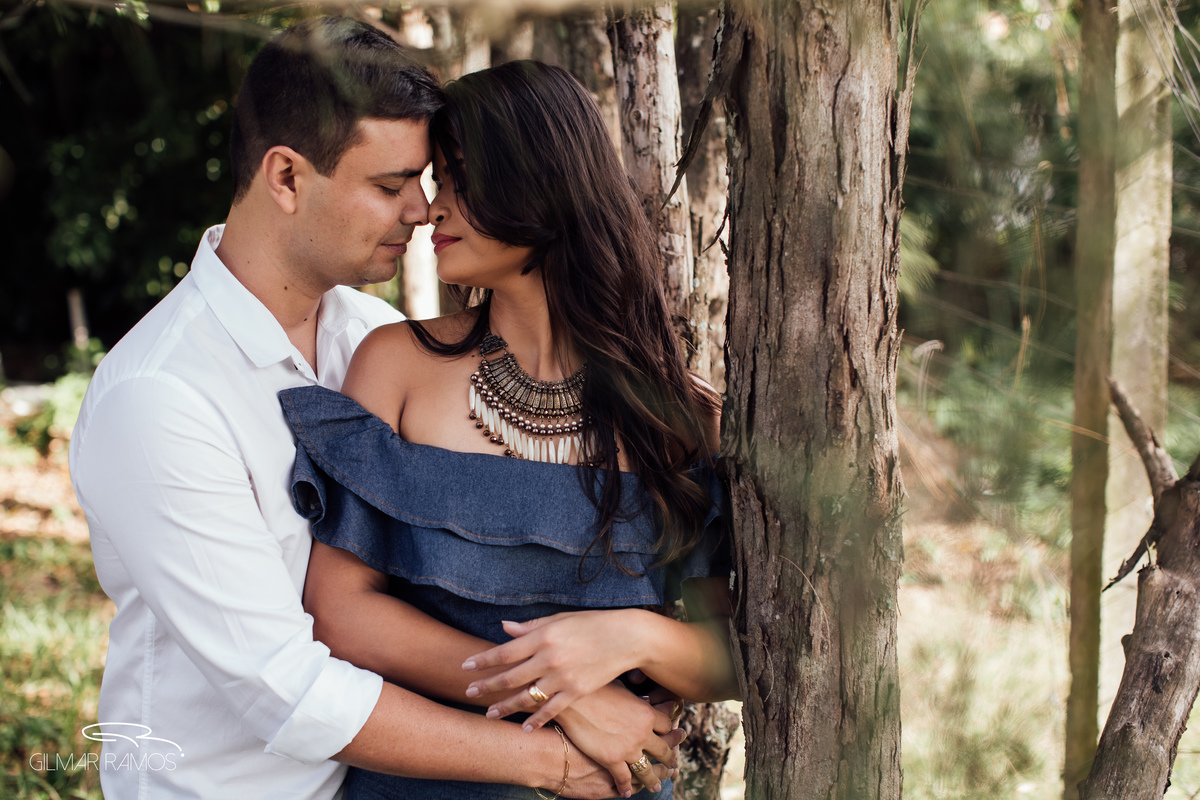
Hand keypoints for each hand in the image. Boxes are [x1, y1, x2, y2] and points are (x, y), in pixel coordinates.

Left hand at [464, 610, 644, 729]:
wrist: (626, 638)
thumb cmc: (591, 624)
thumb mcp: (560, 620)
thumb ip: (531, 627)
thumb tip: (504, 627)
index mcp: (544, 636)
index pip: (505, 652)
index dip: (484, 660)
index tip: (466, 667)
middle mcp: (550, 658)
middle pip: (510, 677)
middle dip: (487, 686)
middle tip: (469, 693)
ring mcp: (563, 677)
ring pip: (527, 697)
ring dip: (505, 707)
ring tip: (489, 714)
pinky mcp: (577, 692)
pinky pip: (551, 710)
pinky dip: (536, 720)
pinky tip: (524, 727)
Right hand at [553, 682, 682, 797]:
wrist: (570, 702)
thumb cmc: (593, 690)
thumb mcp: (619, 689)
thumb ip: (634, 699)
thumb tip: (643, 700)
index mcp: (646, 713)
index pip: (667, 725)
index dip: (670, 732)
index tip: (674, 735)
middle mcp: (642, 733)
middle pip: (663, 750)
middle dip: (670, 759)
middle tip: (674, 764)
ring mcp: (628, 749)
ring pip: (647, 770)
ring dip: (653, 780)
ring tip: (656, 785)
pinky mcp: (612, 760)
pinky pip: (624, 779)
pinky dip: (626, 787)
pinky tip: (626, 792)